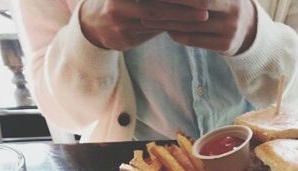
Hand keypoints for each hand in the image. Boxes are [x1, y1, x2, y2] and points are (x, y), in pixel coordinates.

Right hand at [80, 0, 208, 50]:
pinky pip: (153, 33)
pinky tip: (187, 28)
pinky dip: (172, 29)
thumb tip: (184, 0)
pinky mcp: (124, 39)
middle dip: (183, 6)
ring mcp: (120, 22)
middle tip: (205, 6)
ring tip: (202, 17)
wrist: (92, 25)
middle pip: (157, 6)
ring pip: (157, 21)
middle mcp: (119, 4)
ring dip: (182, 20)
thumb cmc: (118, 3)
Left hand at [141, 0, 256, 55]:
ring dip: (167, 20)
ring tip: (149, 15)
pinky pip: (193, 39)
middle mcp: (233, 9)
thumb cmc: (226, 3)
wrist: (250, 29)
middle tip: (148, 2)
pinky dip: (176, 33)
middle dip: (170, 4)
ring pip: (190, 25)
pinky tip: (166, 28)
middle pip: (197, 5)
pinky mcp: (224, 45)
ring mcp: (230, 29)